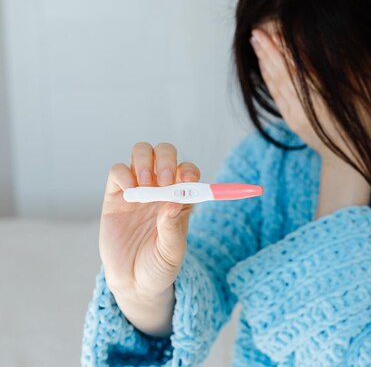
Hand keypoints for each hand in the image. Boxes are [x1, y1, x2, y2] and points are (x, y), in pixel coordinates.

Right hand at [99, 142, 199, 335]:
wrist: (133, 282)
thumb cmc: (159, 265)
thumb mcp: (172, 252)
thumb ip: (172, 228)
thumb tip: (174, 202)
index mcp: (181, 198)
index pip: (188, 172)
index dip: (189, 171)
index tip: (187, 180)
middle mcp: (161, 188)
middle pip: (165, 153)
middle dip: (166, 160)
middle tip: (163, 181)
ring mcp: (138, 189)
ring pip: (141, 153)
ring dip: (144, 161)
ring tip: (146, 185)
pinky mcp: (115, 196)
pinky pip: (117, 172)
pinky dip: (123, 174)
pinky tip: (129, 191)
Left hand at [249, 27, 370, 164]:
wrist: (352, 159)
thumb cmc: (368, 119)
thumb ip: (356, 66)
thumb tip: (338, 42)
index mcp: (327, 101)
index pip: (300, 70)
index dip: (286, 51)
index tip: (275, 32)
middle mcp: (307, 109)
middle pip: (282, 75)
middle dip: (268, 51)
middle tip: (256, 30)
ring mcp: (296, 117)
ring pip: (276, 84)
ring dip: (264, 61)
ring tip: (255, 40)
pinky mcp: (291, 121)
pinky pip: (275, 95)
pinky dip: (267, 77)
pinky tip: (263, 63)